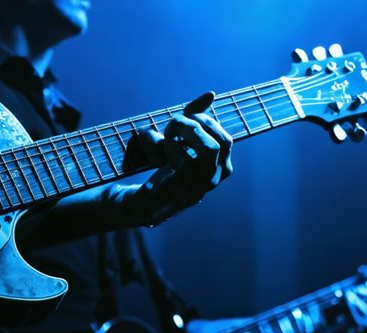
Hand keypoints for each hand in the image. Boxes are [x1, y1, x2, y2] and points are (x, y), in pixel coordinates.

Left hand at [121, 92, 232, 225]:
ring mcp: (199, 188)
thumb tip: (211, 94)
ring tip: (168, 133)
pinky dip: (171, 149)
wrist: (140, 204)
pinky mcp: (181, 191)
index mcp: (219, 169)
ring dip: (187, 133)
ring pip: (209, 149)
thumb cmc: (161, 171)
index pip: (225, 139)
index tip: (185, 119)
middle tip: (173, 124)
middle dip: (197, 125)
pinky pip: (186, 162)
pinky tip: (159, 152)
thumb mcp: (179, 142)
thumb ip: (192, 119)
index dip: (206, 122)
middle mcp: (213, 180)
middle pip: (220, 142)